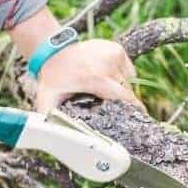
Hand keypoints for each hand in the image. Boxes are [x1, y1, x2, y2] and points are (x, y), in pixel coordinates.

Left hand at [9, 7, 143, 112]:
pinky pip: (127, 69)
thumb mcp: (47, 100)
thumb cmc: (52, 79)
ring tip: (101, 87)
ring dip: (119, 87)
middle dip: (121, 100)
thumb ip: (49, 119)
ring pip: (128, 80)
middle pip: (126, 90)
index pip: (125, 97)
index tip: (139, 119)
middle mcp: (108, 64)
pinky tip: (105, 75)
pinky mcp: (116, 49)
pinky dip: (120, 74)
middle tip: (106, 104)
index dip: (134, 109)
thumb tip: (55, 138)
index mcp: (97, 78)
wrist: (52, 52)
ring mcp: (113, 54)